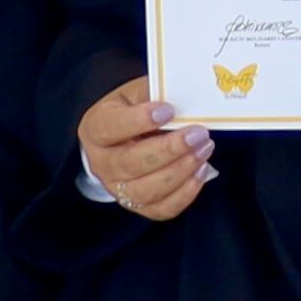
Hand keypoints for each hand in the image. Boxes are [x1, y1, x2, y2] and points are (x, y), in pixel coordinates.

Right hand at [78, 76, 213, 220]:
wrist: (118, 141)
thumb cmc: (127, 112)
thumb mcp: (132, 94)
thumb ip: (152, 92)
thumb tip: (182, 92)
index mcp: (95, 129)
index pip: (111, 128)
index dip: (139, 120)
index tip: (168, 110)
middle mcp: (101, 163)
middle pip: (131, 163)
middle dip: (169, 150)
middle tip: (198, 134)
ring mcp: (117, 188)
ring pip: (147, 190)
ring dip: (181, 171)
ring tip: (204, 150)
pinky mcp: (138, 205)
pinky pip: (162, 209)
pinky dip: (185, 193)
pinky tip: (201, 171)